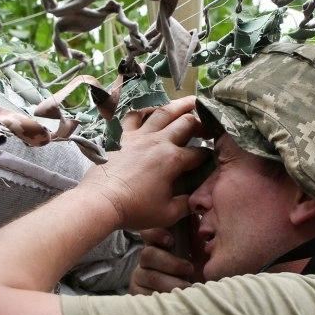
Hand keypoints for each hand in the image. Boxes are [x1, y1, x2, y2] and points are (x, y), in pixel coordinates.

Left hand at [78, 96, 207, 230]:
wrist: (101, 201)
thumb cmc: (135, 209)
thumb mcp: (167, 214)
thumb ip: (186, 205)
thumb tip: (197, 200)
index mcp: (173, 160)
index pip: (199, 154)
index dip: (209, 155)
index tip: (213, 157)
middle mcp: (159, 142)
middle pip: (186, 123)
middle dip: (202, 122)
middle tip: (209, 125)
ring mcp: (139, 136)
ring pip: (163, 112)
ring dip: (180, 105)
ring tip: (192, 100)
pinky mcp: (122, 136)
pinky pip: (134, 116)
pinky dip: (145, 110)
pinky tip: (151, 110)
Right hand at [128, 228, 195, 294]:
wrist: (199, 298)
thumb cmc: (199, 273)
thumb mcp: (200, 252)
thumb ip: (196, 234)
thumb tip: (194, 214)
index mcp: (159, 245)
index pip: (148, 233)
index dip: (155, 234)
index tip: (171, 241)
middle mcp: (147, 260)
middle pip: (148, 254)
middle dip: (171, 263)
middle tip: (190, 268)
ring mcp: (140, 276)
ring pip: (150, 276)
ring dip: (172, 282)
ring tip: (188, 287)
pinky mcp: (139, 294)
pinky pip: (146, 294)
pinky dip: (163, 295)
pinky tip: (175, 298)